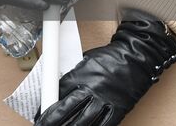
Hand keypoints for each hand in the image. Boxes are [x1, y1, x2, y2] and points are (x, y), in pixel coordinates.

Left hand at [36, 12, 175, 125]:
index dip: (47, 106)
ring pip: (84, 121)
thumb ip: (73, 76)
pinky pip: (105, 124)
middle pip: (67, 110)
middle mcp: (91, 89)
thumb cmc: (109, 57)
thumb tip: (60, 88)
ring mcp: (105, 100)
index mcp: (80, 75)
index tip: (40, 114)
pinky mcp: (119, 108)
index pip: (58, 93)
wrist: (135, 57)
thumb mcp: (85, 61)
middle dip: (53, 121)